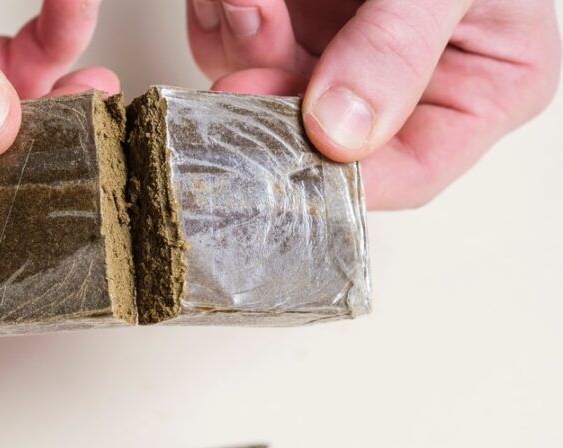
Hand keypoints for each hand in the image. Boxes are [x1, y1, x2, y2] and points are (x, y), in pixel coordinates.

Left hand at [188, 0, 560, 208]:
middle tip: (244, 70)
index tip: (297, 149)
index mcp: (477, 90)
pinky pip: (240, 44)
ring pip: (269, 89)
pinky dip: (225, 17)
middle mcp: (402, 88)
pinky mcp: (290, 27)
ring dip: (245, 45)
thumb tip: (339, 129)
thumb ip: (398, 49)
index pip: (411, 171)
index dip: (349, 176)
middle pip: (321, 137)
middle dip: (275, 99)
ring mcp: (338, 58)